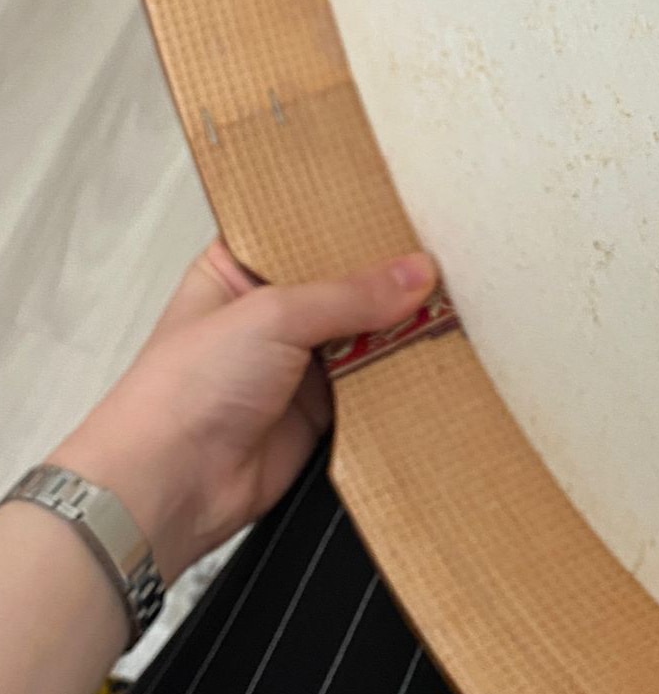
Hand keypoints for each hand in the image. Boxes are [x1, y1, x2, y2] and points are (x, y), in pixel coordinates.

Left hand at [53, 241, 438, 583]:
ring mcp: (295, 363)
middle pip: (343, 284)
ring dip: (399, 327)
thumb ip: (349, 294)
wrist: (169, 486)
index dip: (352, 222)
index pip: (305, 231)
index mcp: (240, 269)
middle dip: (387, 277)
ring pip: (363, 335)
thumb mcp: (272, 315)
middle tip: (444, 253)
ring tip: (454, 301)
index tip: (406, 208)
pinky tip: (438, 356)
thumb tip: (416, 274)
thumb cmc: (187, 387)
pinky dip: (400, 377)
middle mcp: (269, 312)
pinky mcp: (318, 412)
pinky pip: (371, 387)